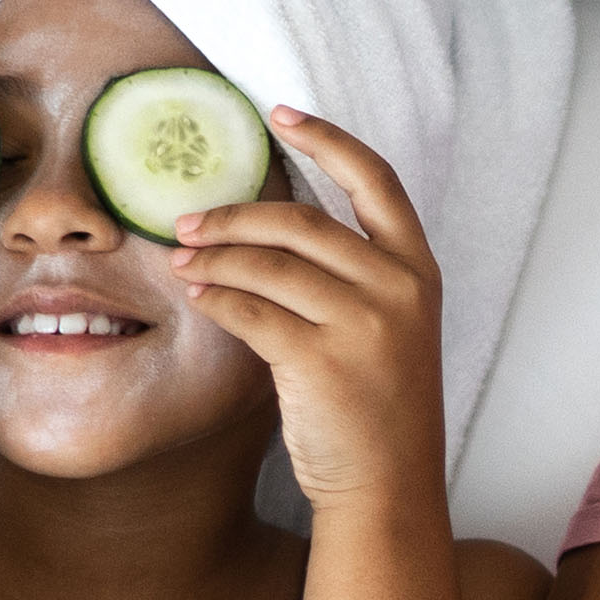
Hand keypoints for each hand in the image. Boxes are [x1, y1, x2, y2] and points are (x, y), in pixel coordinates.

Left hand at [167, 108, 444, 510]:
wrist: (388, 486)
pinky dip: (216, 299)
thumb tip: (264, 227)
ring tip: (181, 258)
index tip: (280, 113)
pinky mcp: (321, 360)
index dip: (327, 138)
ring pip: (270, 264)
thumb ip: (350, 274)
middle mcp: (398, 288)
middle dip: (236, 214)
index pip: (375, 180)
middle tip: (188, 220)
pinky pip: (251, 311)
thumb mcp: (389, 327)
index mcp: (418, 270)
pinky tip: (197, 296)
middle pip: (303, 221)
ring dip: (215, 256)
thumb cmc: (377, 407)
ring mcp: (364, 324)